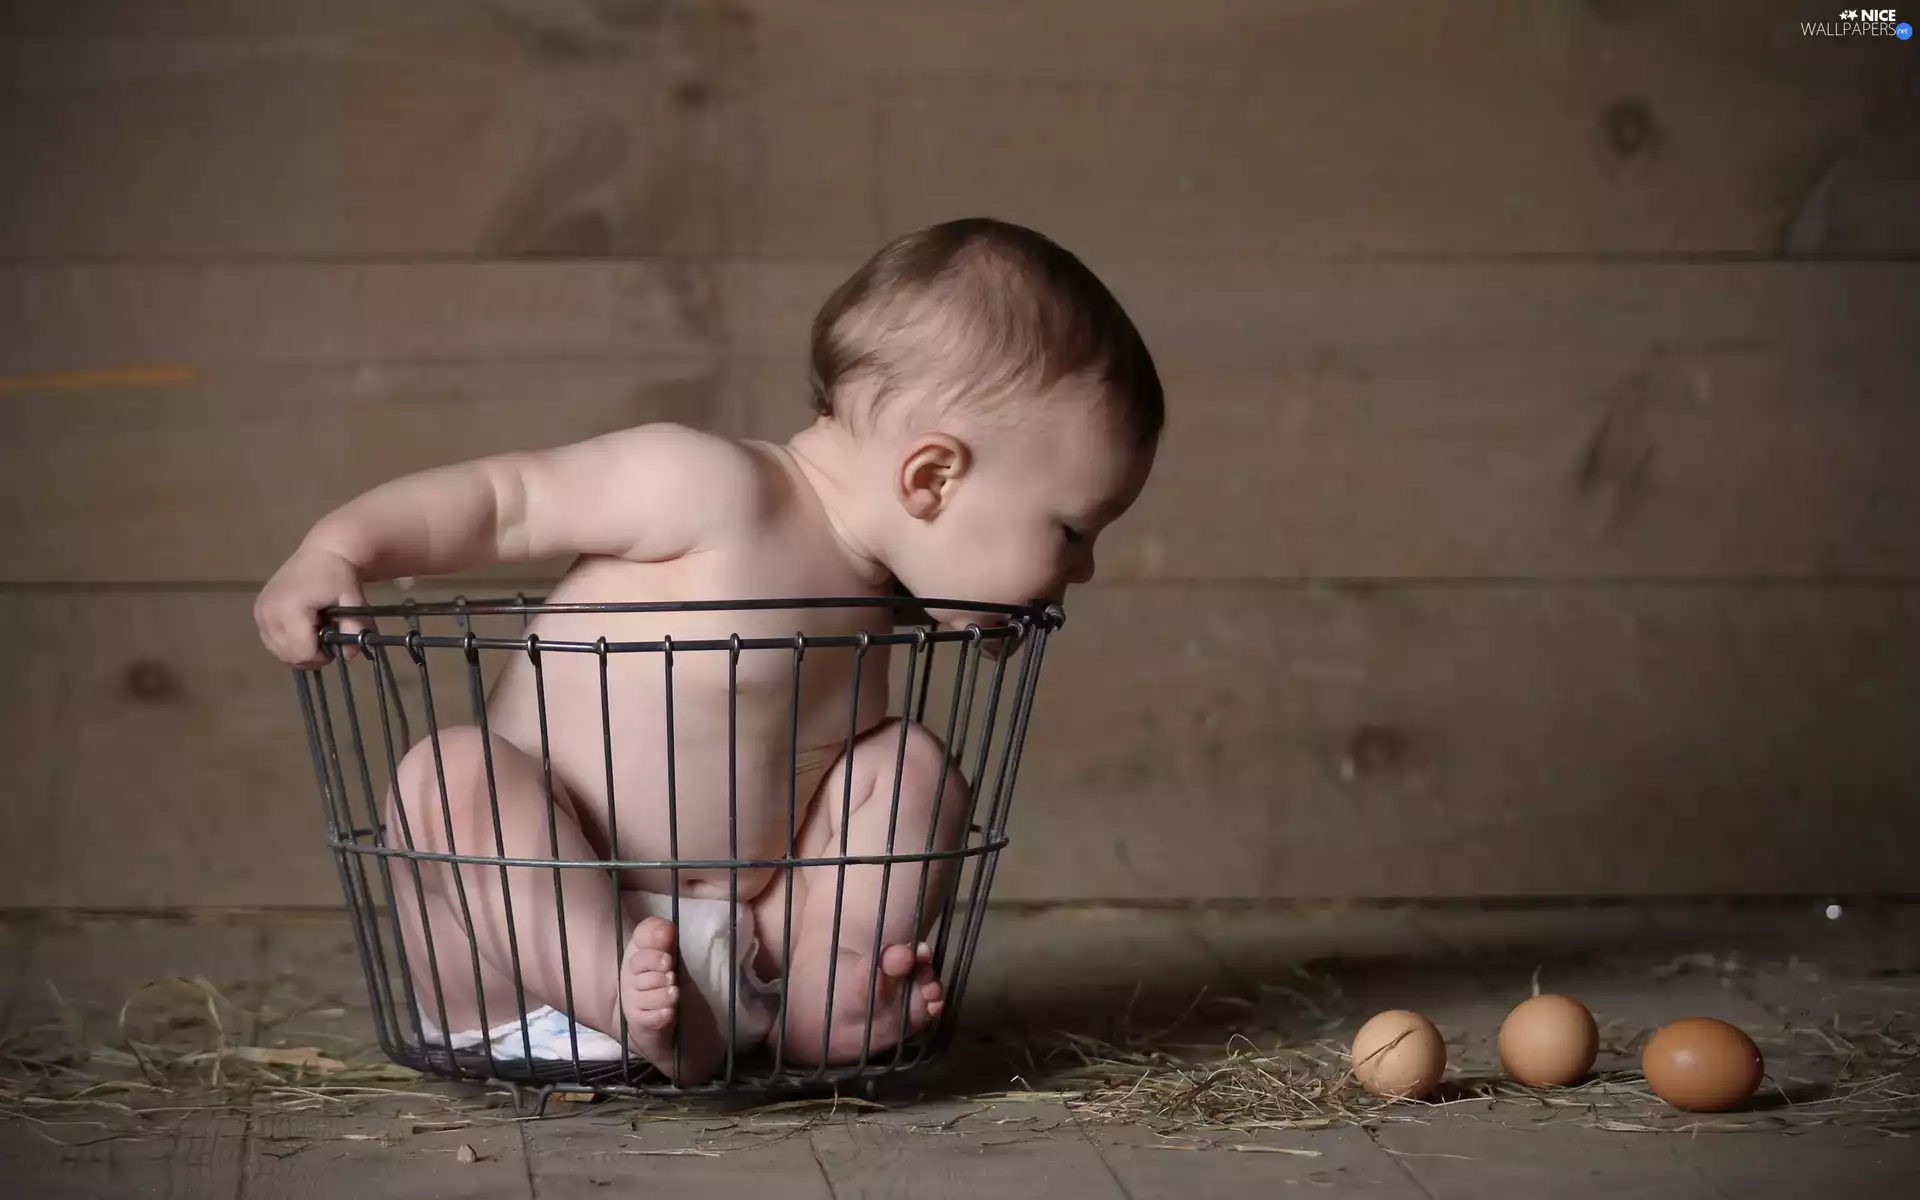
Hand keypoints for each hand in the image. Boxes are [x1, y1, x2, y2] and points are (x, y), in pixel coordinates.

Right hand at [253, 547, 369, 667]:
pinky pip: (270, 640)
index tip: (334, 642)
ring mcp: (259, 612)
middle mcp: (268, 612)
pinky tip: (301, 626)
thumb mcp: (353, 600)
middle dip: (310, 654)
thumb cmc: (338, 575)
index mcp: (290, 609)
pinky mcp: (257, 611)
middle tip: (326, 636)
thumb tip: (350, 655)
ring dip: (298, 648)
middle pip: (287, 655)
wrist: (322, 552)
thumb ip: (354, 627)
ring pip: (277, 651)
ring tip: (314, 629)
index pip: (301, 653)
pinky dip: (286, 641)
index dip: (321, 656)